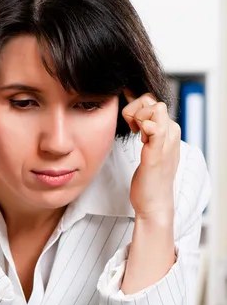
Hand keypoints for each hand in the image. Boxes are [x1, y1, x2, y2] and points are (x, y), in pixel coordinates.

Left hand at [122, 89, 180, 221]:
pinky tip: (138, 140)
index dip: (137, 108)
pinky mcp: (156, 153)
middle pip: (153, 100)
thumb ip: (146, 132)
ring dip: (137, 117)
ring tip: (136, 135)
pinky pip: (153, 127)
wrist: (154, 204)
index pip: (153, 102)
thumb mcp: (149, 149)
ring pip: (155, 107)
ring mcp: (166, 142)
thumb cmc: (149, 180)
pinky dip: (143, 127)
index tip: (131, 126)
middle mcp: (172, 133)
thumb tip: (132, 114)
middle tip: (131, 130)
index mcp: (170, 131)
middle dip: (135, 110)